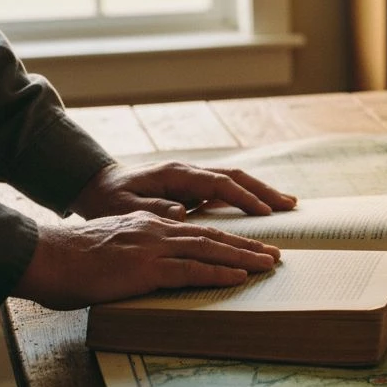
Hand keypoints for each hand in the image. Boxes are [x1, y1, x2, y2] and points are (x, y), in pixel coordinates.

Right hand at [13, 211, 282, 309]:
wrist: (44, 257)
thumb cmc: (69, 262)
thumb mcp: (111, 252)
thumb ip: (135, 256)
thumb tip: (150, 272)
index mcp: (149, 227)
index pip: (198, 231)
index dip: (228, 240)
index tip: (251, 247)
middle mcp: (156, 232)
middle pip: (212, 236)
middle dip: (247, 246)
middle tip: (275, 254)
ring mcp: (152, 248)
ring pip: (209, 250)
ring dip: (243, 257)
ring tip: (270, 264)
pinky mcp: (145, 267)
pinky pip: (191, 270)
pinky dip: (219, 272)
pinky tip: (240, 276)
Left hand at [71, 161, 297, 220]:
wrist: (95, 185)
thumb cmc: (107, 200)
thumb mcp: (121, 207)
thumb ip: (152, 209)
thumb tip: (182, 212)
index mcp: (175, 175)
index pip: (219, 184)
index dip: (244, 198)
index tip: (266, 214)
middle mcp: (189, 172)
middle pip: (235, 177)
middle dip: (264, 191)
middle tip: (291, 205)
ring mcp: (192, 178)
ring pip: (234, 180)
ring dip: (261, 192)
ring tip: (287, 204)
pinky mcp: (192, 186)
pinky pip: (226, 189)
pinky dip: (247, 196)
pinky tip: (262, 207)